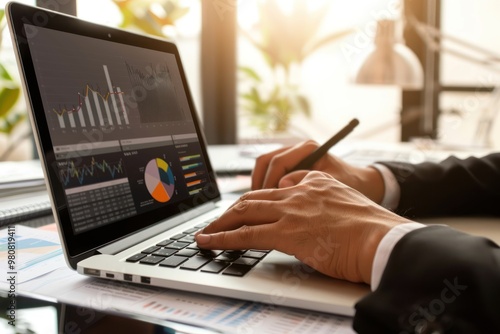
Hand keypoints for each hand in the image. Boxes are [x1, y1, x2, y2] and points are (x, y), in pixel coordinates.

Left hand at [196, 171, 410, 283]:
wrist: (382, 239)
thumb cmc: (373, 228)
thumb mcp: (348, 201)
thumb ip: (325, 196)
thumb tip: (307, 201)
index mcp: (314, 182)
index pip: (276, 187)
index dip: (259, 198)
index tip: (250, 207)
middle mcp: (298, 192)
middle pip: (255, 196)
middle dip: (233, 209)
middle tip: (219, 219)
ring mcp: (290, 211)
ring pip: (245, 211)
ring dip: (222, 221)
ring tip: (208, 231)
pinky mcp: (286, 233)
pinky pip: (245, 234)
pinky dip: (223, 238)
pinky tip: (210, 240)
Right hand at [251, 140, 385, 203]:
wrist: (364, 185)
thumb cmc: (352, 185)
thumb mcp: (332, 186)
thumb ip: (310, 184)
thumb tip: (283, 185)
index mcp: (310, 149)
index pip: (278, 162)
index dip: (268, 182)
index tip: (266, 200)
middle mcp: (299, 148)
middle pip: (265, 161)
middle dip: (259, 182)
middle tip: (256, 203)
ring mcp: (293, 156)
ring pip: (264, 166)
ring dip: (259, 185)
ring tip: (259, 204)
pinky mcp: (291, 166)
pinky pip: (271, 173)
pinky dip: (265, 187)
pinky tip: (266, 203)